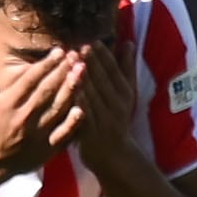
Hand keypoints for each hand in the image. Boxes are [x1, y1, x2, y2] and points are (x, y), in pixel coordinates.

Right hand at [0, 43, 84, 187]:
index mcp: (7, 104)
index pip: (29, 80)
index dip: (46, 64)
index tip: (60, 51)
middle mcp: (23, 118)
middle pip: (47, 91)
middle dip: (63, 72)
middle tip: (78, 55)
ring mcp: (36, 135)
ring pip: (57, 109)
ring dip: (71, 90)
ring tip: (82, 72)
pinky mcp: (45, 149)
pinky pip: (62, 134)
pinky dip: (73, 122)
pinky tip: (83, 108)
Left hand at [67, 39, 156, 188]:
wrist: (114, 155)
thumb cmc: (116, 119)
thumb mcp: (126, 93)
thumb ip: (126, 68)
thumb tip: (129, 42)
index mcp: (124, 93)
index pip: (114, 71)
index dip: (104, 57)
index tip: (92, 42)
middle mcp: (117, 105)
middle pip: (102, 81)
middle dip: (90, 64)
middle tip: (78, 47)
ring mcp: (104, 119)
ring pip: (92, 95)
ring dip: (81, 79)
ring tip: (69, 64)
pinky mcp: (91, 133)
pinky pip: (82, 115)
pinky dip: (76, 102)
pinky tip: (67, 91)